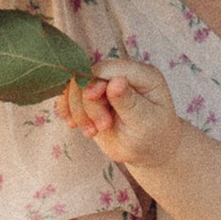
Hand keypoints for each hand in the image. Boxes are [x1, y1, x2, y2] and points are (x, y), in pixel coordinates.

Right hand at [61, 59, 185, 181]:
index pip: (109, 68)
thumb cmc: (153, 137)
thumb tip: (115, 81)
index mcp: (143, 75)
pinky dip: (67, 110)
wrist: (148, 152)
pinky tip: (73, 125)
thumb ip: (129, 102)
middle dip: (88, 104)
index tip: (94, 100)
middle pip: (88, 77)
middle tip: (102, 127)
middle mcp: (122, 75)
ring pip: (75, 87)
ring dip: (78, 111)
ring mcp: (105, 86)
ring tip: (92, 131)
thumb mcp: (145, 122)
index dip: (94, 81)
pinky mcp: (92, 99)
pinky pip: (69, 96)